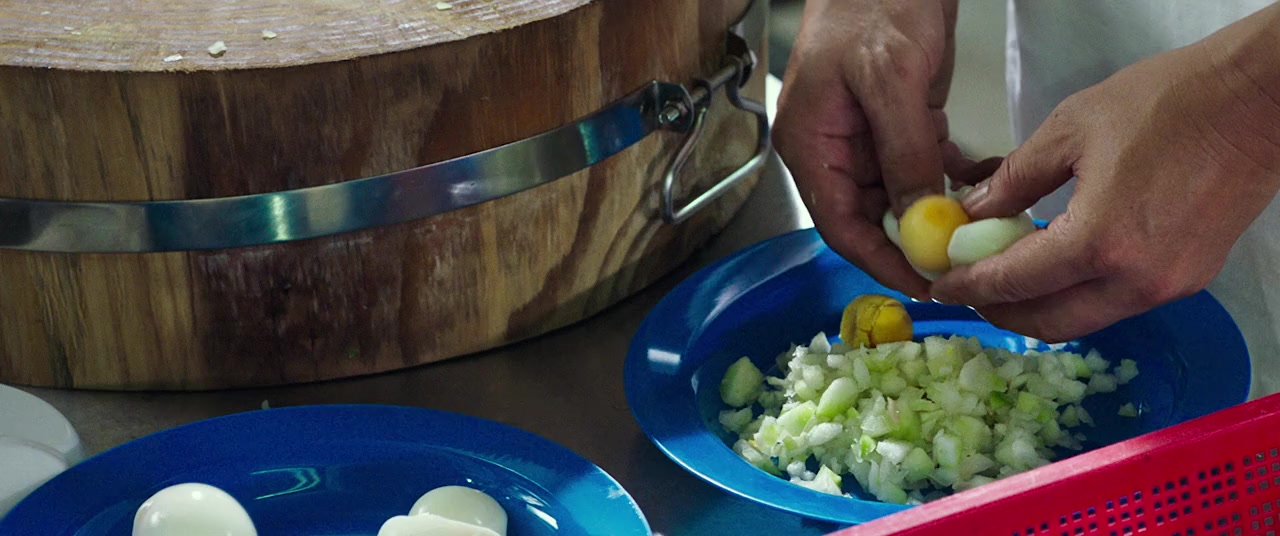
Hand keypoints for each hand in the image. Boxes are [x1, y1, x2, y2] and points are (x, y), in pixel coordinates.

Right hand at [774, 0, 989, 299]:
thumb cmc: (871, 5)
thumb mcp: (890, 79)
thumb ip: (904, 151)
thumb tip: (921, 217)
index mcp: (810, 145)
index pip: (839, 224)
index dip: (879, 259)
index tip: (923, 282)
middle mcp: (835, 151)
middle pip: (872, 218)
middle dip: (918, 241)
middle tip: (966, 261)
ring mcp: (868, 140)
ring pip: (904, 198)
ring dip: (943, 212)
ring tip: (987, 228)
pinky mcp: (901, 125)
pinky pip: (927, 168)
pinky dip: (957, 179)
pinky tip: (991, 182)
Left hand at [931, 5, 1279, 341]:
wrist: (1256, 102)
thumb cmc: (1166, 104)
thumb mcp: (1068, 130)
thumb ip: (1013, 179)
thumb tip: (971, 212)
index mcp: (1098, 244)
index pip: (1013, 284)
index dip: (966, 288)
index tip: (938, 285)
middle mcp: (1134, 281)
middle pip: (1047, 323)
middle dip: (998, 311)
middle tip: (967, 288)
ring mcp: (1167, 286)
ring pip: (1083, 319)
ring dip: (1038, 306)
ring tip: (1005, 274)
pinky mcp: (1189, 279)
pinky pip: (1116, 302)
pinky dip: (1077, 293)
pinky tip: (1056, 263)